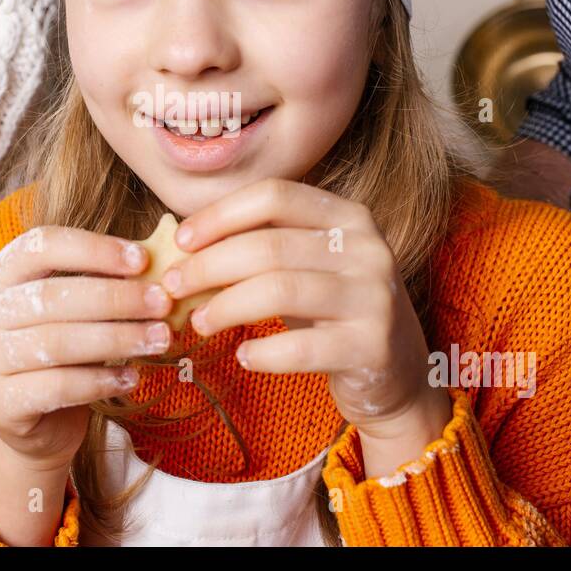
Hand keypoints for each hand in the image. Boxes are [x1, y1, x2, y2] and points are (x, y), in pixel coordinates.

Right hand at [0, 225, 174, 471]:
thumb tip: (161, 264)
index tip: (143, 259)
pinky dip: (100, 380)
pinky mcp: (0, 403)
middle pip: (53, 296)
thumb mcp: (76, 309)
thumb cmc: (64, 352)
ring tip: (159, 339)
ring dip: (117, 338)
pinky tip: (132, 377)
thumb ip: (102, 283)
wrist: (39, 421)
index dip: (94, 249)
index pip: (42, 246)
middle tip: (163, 302)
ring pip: (57, 342)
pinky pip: (57, 386)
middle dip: (116, 297)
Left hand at [162, 178, 453, 470]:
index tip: (180, 241)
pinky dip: (262, 352)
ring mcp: (373, 296)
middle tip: (172, 287)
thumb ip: (263, 245)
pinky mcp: (372, 346)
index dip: (220, 215)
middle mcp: (367, 248)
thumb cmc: (334, 312)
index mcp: (348, 216)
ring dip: (225, 307)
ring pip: (279, 291)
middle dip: (208, 266)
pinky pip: (301, 348)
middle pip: (268, 246)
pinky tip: (242, 356)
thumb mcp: (308, 266)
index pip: (274, 196)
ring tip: (198, 323)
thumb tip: (183, 241)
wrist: (397, 374)